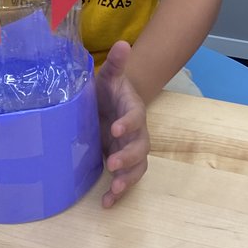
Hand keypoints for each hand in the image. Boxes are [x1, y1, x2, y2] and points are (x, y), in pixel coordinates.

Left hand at [96, 40, 149, 208]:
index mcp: (132, 111)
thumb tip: (122, 43)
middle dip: (128, 157)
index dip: (128, 124)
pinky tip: (106, 204)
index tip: (115, 128)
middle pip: (140, 148)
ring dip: (126, 180)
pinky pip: (124, 180)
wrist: (112, 105)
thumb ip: (116, 64)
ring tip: (114, 190)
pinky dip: (117, 193)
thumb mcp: (110, 77)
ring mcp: (130, 150)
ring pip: (137, 168)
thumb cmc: (109, 90)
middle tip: (112, 163)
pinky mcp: (121, 163)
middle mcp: (135, 133)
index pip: (135, 117)